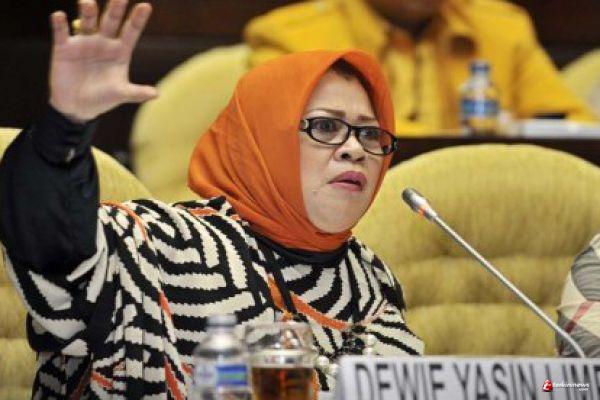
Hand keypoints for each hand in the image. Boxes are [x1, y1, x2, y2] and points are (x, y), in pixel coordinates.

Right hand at [49, 0, 157, 122]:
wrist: (77, 107)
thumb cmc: (102, 99)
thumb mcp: (120, 94)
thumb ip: (136, 93)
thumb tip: (156, 94)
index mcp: (120, 51)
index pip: (131, 32)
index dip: (138, 20)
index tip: (146, 6)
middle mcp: (103, 42)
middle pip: (110, 21)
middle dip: (115, 9)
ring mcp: (83, 43)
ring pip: (87, 22)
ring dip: (88, 12)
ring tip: (88, 3)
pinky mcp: (64, 48)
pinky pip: (62, 32)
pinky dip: (60, 24)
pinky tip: (59, 17)